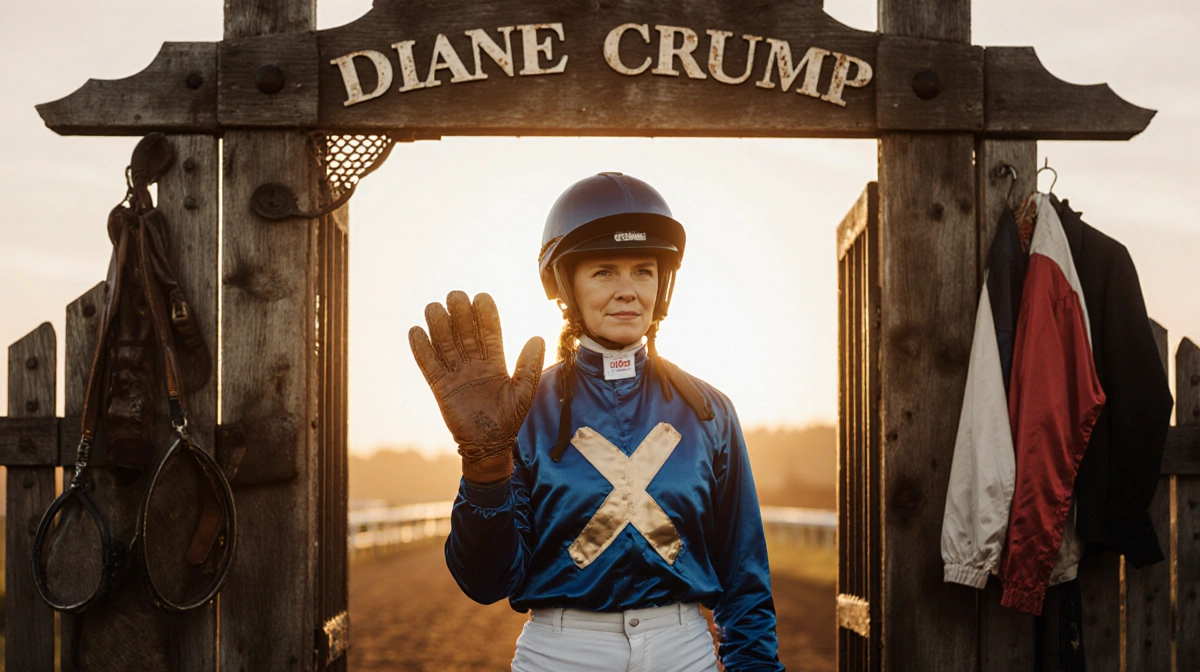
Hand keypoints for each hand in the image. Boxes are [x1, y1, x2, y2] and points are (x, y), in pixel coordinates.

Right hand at [409, 292, 544, 483]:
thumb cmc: (509, 420)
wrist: (489, 445)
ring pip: (445, 344)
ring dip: (439, 326)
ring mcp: (456, 374)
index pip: (489, 332)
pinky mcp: (441, 387)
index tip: (481, 297)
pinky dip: (422, 349)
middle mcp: (474, 364)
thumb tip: (537, 338)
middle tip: (455, 295)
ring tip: (434, 307)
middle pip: (464, 333)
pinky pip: (429, 365)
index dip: (485, 315)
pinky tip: (416, 332)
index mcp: (495, 362)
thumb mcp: (524, 392)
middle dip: (460, 314)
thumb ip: (529, 366)